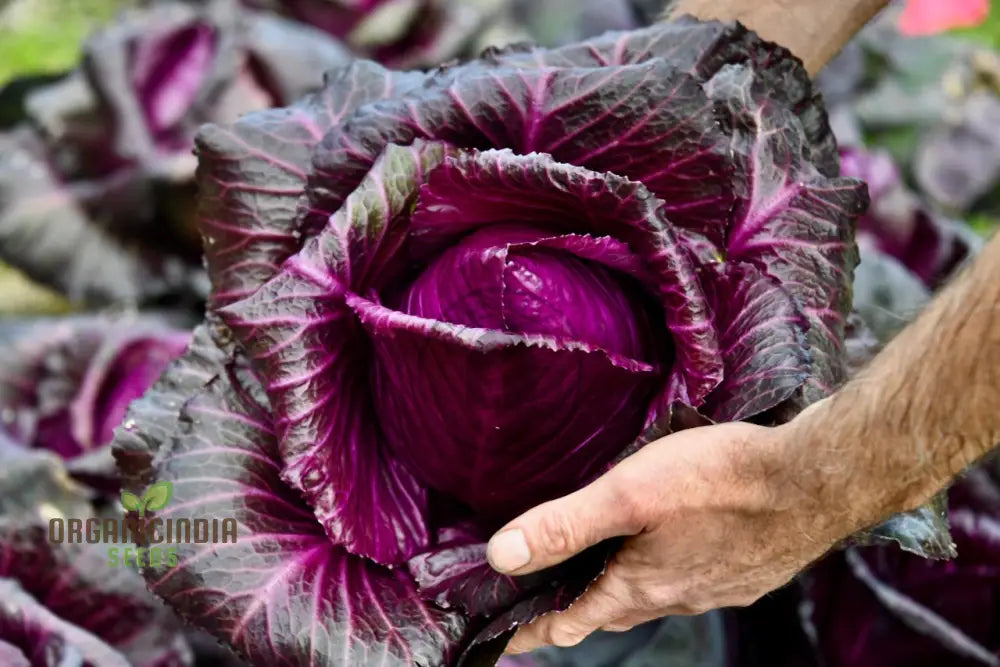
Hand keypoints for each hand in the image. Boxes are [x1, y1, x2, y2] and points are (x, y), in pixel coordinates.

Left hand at [487, 422, 853, 653]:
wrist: (816, 480)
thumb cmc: (722, 481)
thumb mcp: (628, 494)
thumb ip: (565, 525)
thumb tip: (502, 557)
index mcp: (640, 587)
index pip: (571, 623)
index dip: (534, 631)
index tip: (508, 640)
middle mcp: (677, 598)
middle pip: (612, 612)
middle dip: (577, 610)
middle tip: (549, 604)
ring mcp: (716, 589)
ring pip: (655, 598)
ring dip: (623, 591)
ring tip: (605, 574)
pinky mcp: (747, 572)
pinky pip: (694, 583)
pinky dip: (668, 575)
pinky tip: (675, 551)